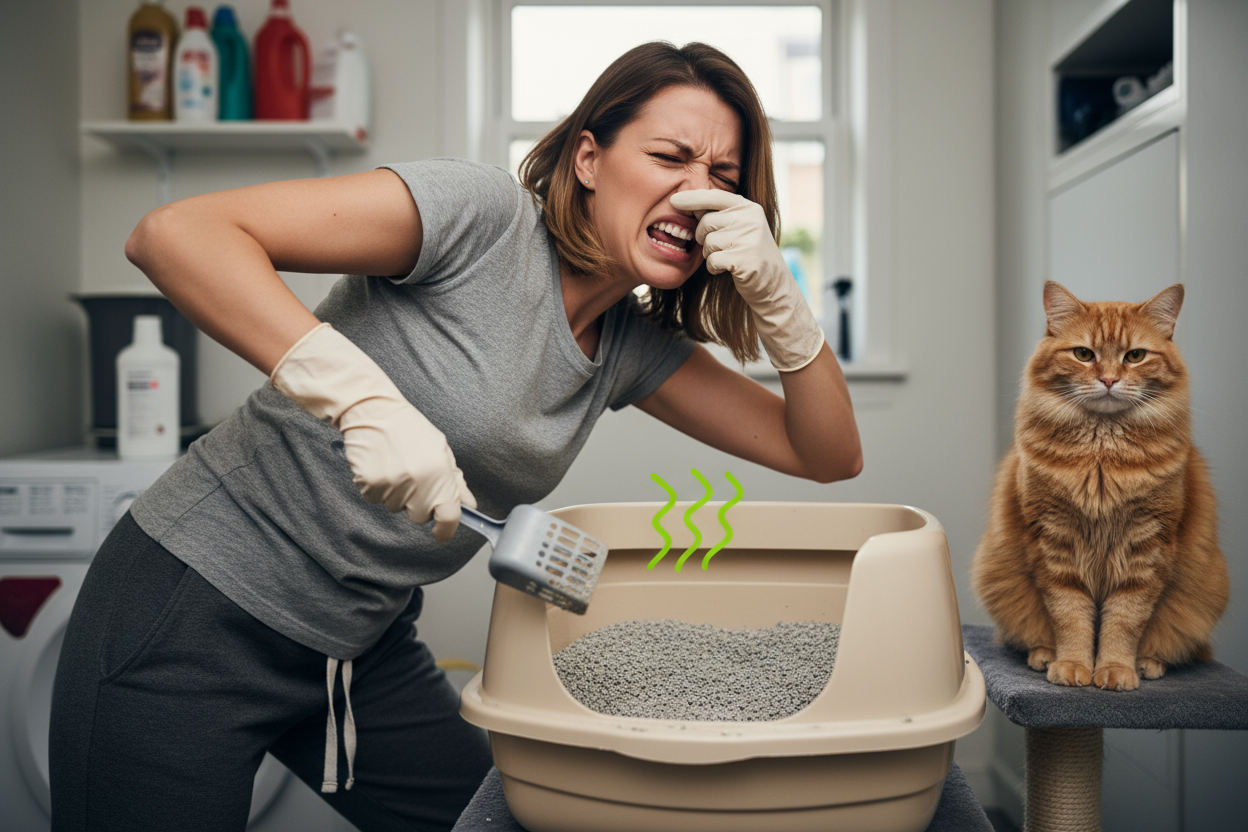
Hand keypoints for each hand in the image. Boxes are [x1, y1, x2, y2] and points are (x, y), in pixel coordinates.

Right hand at [270, 323, 475, 541]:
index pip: (449, 516)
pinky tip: (380, 466)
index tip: (442, 532)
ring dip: (397, 494)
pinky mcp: (370, 485)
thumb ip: (455, 481)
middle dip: (419, 504)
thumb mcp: (440, 450)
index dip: (446, 529)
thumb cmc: (408, 428)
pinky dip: (377, 488)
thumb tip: (469, 504)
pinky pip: (376, 500)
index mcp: (440, 473)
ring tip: (395, 465)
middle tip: (413, 477)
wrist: (372, 411)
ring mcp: (392, 485)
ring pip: (396, 508)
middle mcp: (418, 482)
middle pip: (420, 516)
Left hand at [670, 190, 824, 370]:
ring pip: (708, 243)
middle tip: (718, 246)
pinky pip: (712, 260)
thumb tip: (687, 203)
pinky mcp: (745, 259)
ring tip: (728, 258)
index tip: (673, 200)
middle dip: (703, 237)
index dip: (692, 198)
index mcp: (748, 207)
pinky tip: (728, 269)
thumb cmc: (748, 254)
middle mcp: (751, 219)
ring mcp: (750, 238)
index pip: (714, 197)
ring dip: (710, 254)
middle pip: (706, 222)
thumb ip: (719, 215)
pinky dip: (714, 268)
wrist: (773, 285)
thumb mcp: (739, 228)